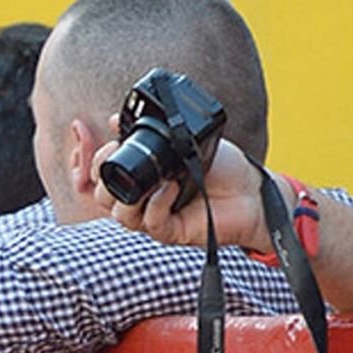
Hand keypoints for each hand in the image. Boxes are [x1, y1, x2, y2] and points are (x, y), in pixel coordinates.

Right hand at [93, 137, 270, 251]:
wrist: (252, 190)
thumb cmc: (223, 168)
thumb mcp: (186, 141)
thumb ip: (154, 131)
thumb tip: (115, 120)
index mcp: (144, 178)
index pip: (106, 176)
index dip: (100, 162)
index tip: (110, 144)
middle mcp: (145, 199)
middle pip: (104, 199)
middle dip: (104, 179)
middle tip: (117, 158)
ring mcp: (157, 217)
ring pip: (122, 216)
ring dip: (128, 196)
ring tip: (152, 175)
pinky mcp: (173, 232)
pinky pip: (152, 224)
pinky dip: (156, 204)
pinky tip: (170, 188)